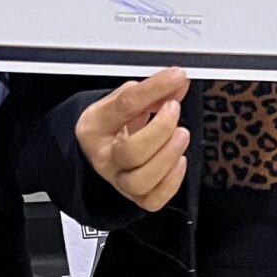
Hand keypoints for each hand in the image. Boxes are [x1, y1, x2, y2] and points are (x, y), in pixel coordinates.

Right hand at [75, 68, 189, 212]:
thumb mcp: (125, 99)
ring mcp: (118, 180)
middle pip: (131, 152)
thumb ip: (152, 91)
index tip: (175, 76)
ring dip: (169, 156)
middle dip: (162, 129)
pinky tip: (179, 161)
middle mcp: (104, 158)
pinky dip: (172, 181)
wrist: (98, 149)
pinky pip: (153, 200)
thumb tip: (178, 81)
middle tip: (174, 110)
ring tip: (181, 135)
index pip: (124, 106)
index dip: (154, 89)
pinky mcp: (135, 197)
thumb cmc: (112, 124)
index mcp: (95, 126)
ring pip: (142, 181)